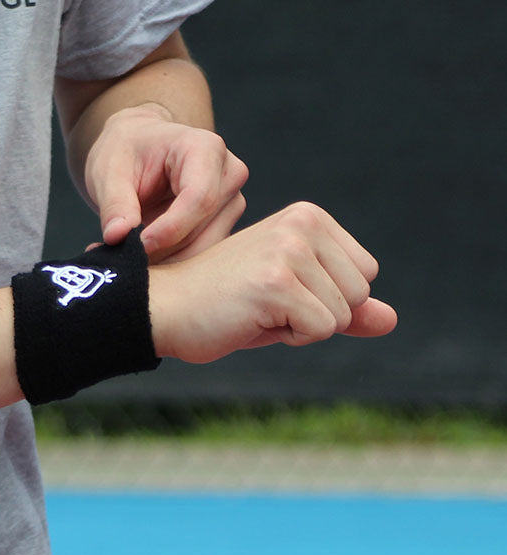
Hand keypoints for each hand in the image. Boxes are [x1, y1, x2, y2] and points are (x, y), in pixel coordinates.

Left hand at [85, 104, 248, 262]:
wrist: (136, 145)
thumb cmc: (126, 151)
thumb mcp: (109, 172)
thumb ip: (115, 205)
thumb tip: (116, 237)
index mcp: (204, 149)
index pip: (199, 198)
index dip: (169, 228)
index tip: (139, 245)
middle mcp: (228, 175)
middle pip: (201, 229)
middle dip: (161, 249)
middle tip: (122, 258)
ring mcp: (230, 202)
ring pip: (203, 250)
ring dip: (164, 259)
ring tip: (128, 253)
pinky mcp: (224, 224)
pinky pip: (201, 256)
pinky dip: (169, 261)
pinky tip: (143, 254)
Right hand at [147, 202, 397, 362]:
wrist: (163, 307)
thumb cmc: (225, 304)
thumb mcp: (292, 300)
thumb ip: (343, 306)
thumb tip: (391, 319)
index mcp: (308, 217)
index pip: (365, 274)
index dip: (326, 297)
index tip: (276, 290)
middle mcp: (302, 224)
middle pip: (360, 295)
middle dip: (318, 314)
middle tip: (263, 302)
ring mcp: (289, 251)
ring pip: (342, 316)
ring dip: (300, 326)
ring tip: (254, 308)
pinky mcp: (276, 283)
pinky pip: (320, 330)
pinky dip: (288, 337)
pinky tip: (249, 318)